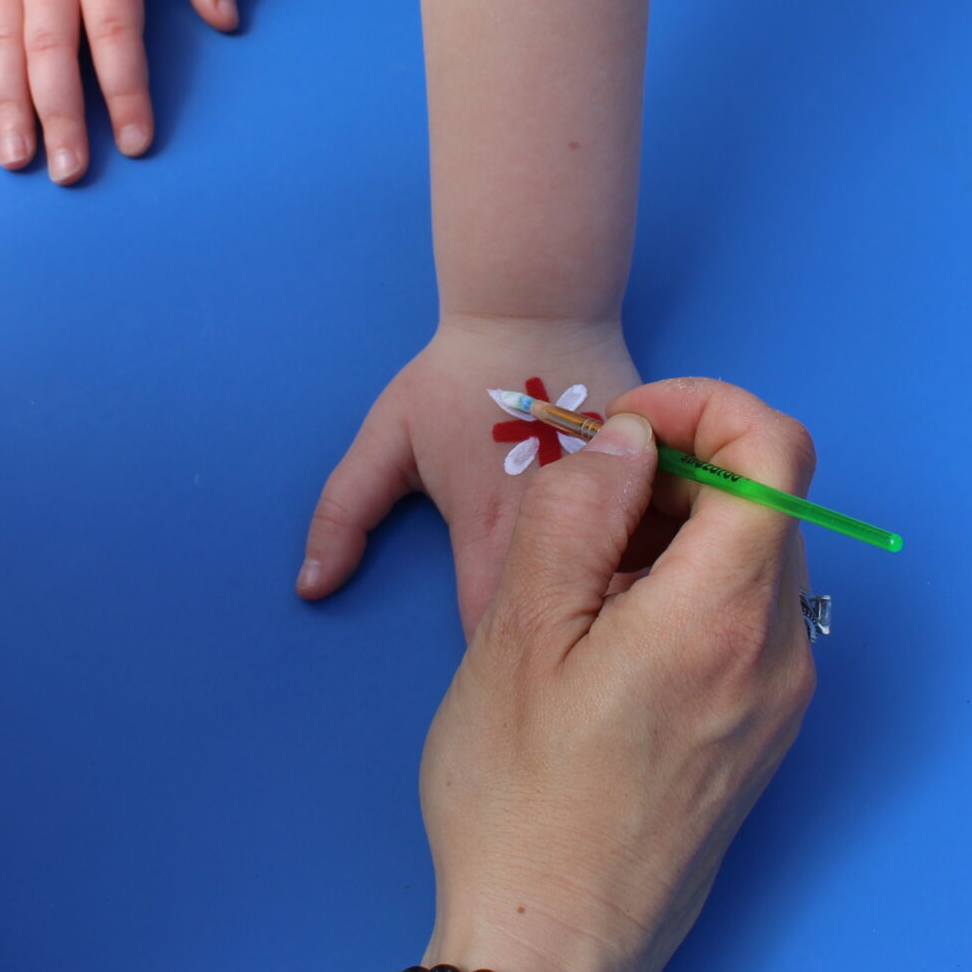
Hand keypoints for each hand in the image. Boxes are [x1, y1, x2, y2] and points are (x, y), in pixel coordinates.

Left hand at [300, 316, 640, 633]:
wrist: (538, 307)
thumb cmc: (457, 376)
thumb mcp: (387, 438)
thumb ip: (343, 515)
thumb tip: (310, 587)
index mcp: (491, 533)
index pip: (494, 635)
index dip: (493, 660)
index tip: (490, 664)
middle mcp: (561, 531)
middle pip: (567, 623)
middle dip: (557, 642)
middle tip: (544, 644)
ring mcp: (620, 505)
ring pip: (622, 590)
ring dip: (611, 606)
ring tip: (597, 614)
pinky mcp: (660, 484)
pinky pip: (660, 547)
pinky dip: (648, 560)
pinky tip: (643, 565)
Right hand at [417, 378, 818, 971]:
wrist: (554, 943)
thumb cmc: (521, 796)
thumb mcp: (520, 628)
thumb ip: (578, 511)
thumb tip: (629, 443)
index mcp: (725, 611)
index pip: (776, 447)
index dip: (702, 407)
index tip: (622, 433)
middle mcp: (780, 650)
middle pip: (764, 500)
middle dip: (673, 473)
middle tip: (574, 511)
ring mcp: (779, 699)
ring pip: (751, 560)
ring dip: (673, 535)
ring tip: (576, 584)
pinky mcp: (760, 735)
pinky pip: (742, 622)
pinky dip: (683, 593)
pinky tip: (602, 638)